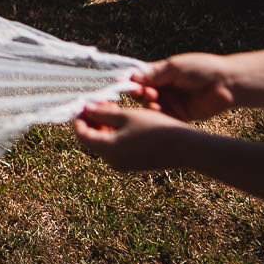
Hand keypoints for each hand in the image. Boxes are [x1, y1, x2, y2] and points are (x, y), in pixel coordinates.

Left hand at [69, 101, 193, 172]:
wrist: (185, 147)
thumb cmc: (155, 128)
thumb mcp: (126, 116)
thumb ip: (102, 112)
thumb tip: (85, 108)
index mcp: (107, 150)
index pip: (81, 134)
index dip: (78, 117)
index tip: (81, 102)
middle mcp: (112, 161)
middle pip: (92, 138)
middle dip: (92, 118)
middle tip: (98, 100)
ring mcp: (123, 164)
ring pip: (105, 141)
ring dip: (104, 124)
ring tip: (111, 105)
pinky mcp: (134, 163)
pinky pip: (117, 146)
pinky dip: (115, 132)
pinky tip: (123, 117)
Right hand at [132, 53, 241, 121]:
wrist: (227, 84)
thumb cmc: (202, 69)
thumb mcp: (175, 67)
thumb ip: (154, 74)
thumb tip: (132, 77)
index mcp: (161, 73)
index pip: (140, 77)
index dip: (131, 80)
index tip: (122, 83)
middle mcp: (164, 88)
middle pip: (143, 92)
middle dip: (138, 92)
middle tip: (140, 91)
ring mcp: (171, 102)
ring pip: (150, 105)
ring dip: (147, 103)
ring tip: (152, 98)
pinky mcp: (179, 115)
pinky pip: (163, 116)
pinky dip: (157, 114)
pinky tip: (156, 109)